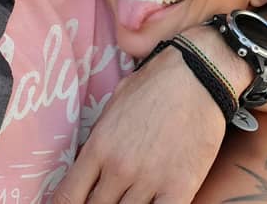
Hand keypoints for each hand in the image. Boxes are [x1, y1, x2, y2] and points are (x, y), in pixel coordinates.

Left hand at [52, 44, 229, 202]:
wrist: (198, 75)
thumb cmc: (156, 83)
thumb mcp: (114, 105)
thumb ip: (99, 137)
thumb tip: (91, 158)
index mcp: (98, 147)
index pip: (68, 196)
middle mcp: (119, 168)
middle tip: (109, 197)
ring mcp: (149, 180)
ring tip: (131, 199)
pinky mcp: (179, 187)